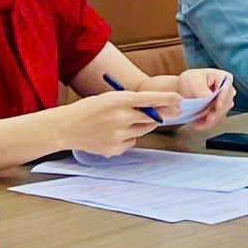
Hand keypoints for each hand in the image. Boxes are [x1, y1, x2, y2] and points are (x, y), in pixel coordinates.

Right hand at [60, 86, 179, 158]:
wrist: (67, 127)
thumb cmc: (90, 109)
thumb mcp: (110, 98)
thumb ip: (130, 102)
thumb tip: (155, 106)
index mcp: (118, 100)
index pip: (149, 99)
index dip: (167, 99)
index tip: (180, 99)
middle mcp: (120, 117)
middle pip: (151, 117)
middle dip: (163, 113)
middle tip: (174, 110)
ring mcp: (117, 135)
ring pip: (143, 130)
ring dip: (143, 125)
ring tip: (128, 120)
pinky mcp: (114, 149)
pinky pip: (132, 142)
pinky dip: (129, 137)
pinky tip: (114, 133)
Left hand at [175, 68, 234, 127]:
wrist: (184, 89)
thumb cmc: (190, 80)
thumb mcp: (194, 81)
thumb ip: (202, 90)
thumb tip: (208, 97)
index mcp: (224, 78)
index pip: (227, 89)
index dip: (223, 98)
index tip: (217, 105)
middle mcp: (227, 90)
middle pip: (227, 104)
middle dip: (217, 113)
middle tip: (207, 118)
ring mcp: (223, 102)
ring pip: (222, 115)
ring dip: (211, 121)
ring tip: (199, 123)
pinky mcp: (218, 112)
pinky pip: (216, 121)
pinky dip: (208, 124)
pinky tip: (198, 124)